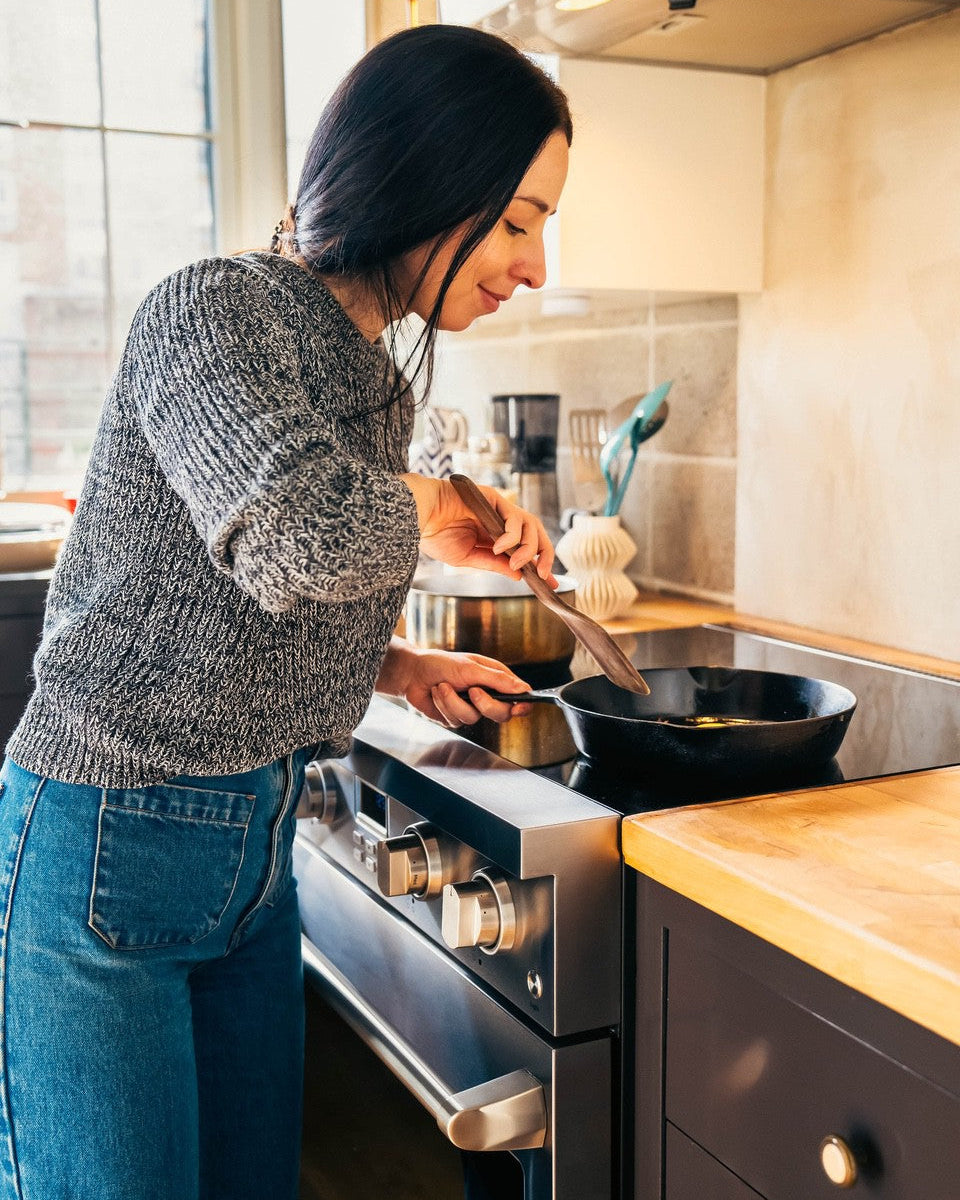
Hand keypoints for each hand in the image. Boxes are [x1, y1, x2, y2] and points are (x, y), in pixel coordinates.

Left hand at [376, 639, 531, 727]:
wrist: (413, 673)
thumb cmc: (441, 664)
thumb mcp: (471, 667)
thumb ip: (497, 680)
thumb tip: (522, 688)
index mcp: (495, 679)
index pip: (518, 696)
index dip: (522, 704)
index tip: (518, 708)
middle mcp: (485, 695)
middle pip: (501, 713)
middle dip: (485, 704)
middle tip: (472, 691)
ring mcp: (470, 708)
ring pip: (474, 717)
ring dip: (455, 701)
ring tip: (444, 686)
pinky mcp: (455, 717)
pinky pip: (456, 719)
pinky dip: (444, 705)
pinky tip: (437, 693)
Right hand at [400, 474, 555, 582]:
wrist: (418, 516)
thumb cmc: (436, 534)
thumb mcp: (467, 558)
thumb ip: (493, 564)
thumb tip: (518, 575)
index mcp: (495, 535)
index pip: (526, 548)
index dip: (540, 563)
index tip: (549, 582)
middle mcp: (501, 520)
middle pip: (535, 534)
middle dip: (544, 554)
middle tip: (543, 574)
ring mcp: (499, 508)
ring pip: (530, 524)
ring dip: (529, 547)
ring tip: (517, 563)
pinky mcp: (494, 498)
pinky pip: (514, 517)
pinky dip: (512, 535)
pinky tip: (500, 547)